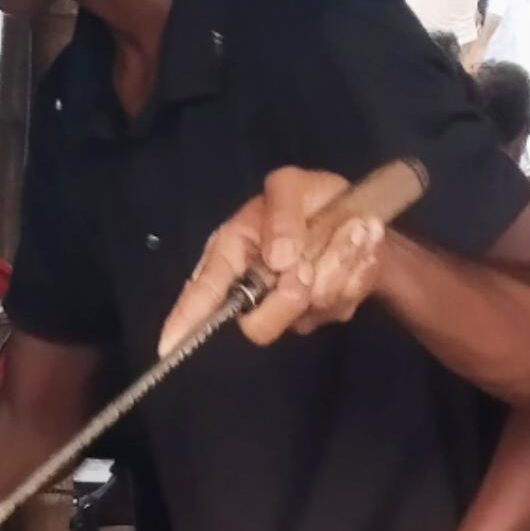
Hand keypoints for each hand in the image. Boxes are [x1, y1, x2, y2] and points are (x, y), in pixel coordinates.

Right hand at [158, 165, 387, 353]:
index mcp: (231, 255)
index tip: (169, 345)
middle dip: (288, 295)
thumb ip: (281, 213)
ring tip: (348, 233)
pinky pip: (342, 302)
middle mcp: (255, 289)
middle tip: (307, 265)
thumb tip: (280, 260)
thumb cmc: (309, 198)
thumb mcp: (290, 185)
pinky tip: (358, 244)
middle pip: (258, 325)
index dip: (185, 320)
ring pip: (310, 309)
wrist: (360, 215)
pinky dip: (356, 268)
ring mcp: (292, 307)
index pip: (202, 293)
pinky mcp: (325, 313)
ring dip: (336, 265)